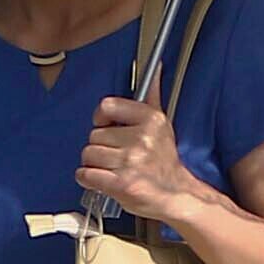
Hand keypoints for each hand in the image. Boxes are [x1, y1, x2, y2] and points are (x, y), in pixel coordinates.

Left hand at [74, 96, 202, 221]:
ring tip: (111, 168)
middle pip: (94, 135)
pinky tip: (100, 179)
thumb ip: (152, 98)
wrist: (177, 195)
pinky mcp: (122, 184)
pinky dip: (87, 179)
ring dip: (94, 164)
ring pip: (89, 155)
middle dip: (100, 147)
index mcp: (151, 120)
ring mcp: (131, 162)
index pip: (107, 106)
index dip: (101, 118)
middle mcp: (142, 139)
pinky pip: (86, 175)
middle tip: (116, 156)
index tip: (106, 125)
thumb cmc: (165, 162)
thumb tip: (156, 69)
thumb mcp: (162, 126)